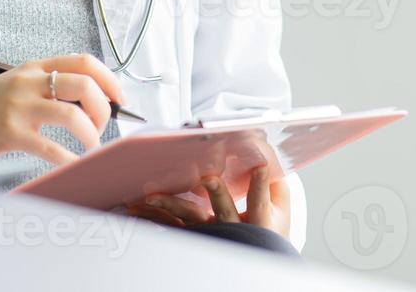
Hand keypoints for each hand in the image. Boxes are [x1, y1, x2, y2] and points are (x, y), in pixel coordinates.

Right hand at [0, 53, 124, 164]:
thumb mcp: (18, 86)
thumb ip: (49, 88)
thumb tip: (92, 104)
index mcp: (34, 67)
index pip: (83, 62)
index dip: (109, 78)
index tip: (120, 98)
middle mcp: (28, 82)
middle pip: (83, 84)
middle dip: (103, 107)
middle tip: (103, 125)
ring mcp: (18, 106)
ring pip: (71, 114)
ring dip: (91, 133)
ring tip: (91, 146)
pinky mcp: (9, 133)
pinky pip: (50, 147)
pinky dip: (69, 159)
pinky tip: (75, 165)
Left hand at [122, 167, 290, 237]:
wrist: (249, 259)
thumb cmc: (266, 233)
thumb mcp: (280, 212)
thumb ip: (277, 185)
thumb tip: (270, 156)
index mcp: (256, 222)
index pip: (261, 201)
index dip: (262, 182)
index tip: (261, 165)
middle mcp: (230, 228)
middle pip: (224, 209)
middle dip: (216, 192)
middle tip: (209, 178)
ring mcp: (208, 232)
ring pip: (189, 218)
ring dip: (170, 204)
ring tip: (152, 196)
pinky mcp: (190, 233)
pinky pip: (169, 225)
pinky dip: (151, 216)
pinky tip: (135, 208)